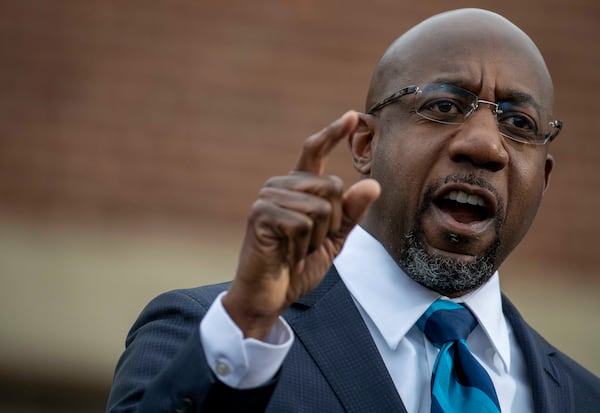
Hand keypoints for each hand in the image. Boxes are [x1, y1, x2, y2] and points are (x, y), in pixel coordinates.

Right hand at [222, 111, 379, 338]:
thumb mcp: (334, 240)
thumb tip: (372, 184)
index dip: (333, 133)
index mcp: (297, 188)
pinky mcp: (261, 213)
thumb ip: (350, 213)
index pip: (315, 152)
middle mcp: (281, 185)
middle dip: (333, 222)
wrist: (270, 294)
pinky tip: (288, 253)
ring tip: (297, 249)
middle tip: (311, 243)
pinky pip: (303, 222)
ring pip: (320, 207)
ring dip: (317, 237)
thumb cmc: (298, 266)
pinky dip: (304, 245)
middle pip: (333, 186)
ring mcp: (268, 197)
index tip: (354, 116)